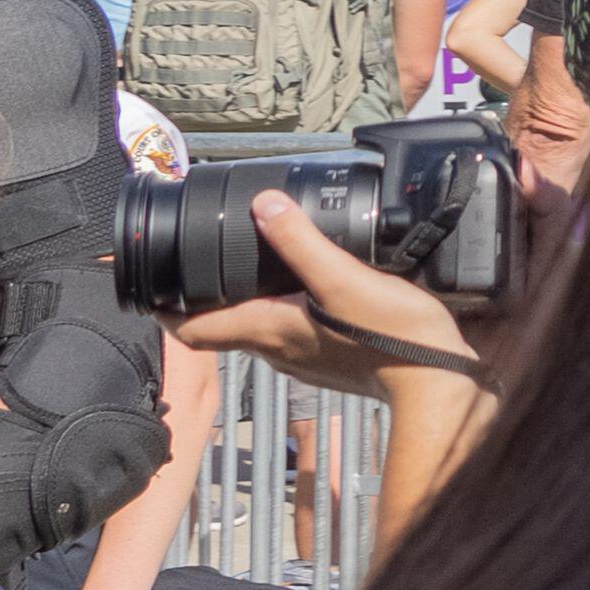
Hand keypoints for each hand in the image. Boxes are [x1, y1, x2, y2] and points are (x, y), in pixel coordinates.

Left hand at [169, 199, 478, 385]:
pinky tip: (308, 294)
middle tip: (200, 265)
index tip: (150, 286)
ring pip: (253, 332)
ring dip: (243, 305)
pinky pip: (288, 336)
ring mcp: (302, 360)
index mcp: (266, 329)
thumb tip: (263, 205)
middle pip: (218, 329)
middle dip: (202, 300)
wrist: (438, 385)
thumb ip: (302, 242)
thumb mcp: (345, 279)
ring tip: (252, 270)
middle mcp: (275, 350)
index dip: (163, 309)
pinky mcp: (330, 361)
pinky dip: (281, 313)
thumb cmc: (391, 337)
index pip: (190, 329)